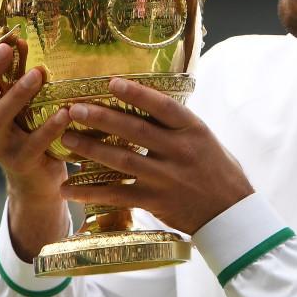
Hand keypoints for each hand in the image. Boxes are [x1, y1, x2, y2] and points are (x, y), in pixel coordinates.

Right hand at [0, 13, 70, 257]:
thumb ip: (18, 72)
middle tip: (4, 48)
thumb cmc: (30, 129)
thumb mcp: (22, 99)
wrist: (37, 182)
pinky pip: (32, 144)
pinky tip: (64, 114)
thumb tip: (21, 36)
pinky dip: (48, 129)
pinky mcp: (21, 162)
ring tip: (36, 76)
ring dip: (16, 95)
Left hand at [59, 77, 253, 234]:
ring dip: (90, 149)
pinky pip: (118, 195)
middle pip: (135, 130)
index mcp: (193, 130)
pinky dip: (91, 192)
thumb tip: (145, 103)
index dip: (137, 94)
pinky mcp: (156, 201)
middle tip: (74, 109)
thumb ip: (177, 125)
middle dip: (102, 118)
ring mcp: (166, 177)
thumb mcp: (204, 139)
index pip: (163, 106)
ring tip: (65, 138)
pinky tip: (69, 189)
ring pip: (122, 160)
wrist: (230, 213)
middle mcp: (180, 151)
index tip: (111, 83)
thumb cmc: (217, 171)